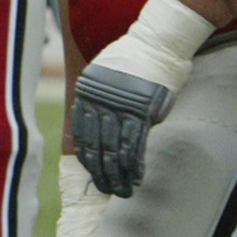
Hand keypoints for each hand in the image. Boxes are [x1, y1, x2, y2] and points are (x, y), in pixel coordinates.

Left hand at [69, 59, 174, 198]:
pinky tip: (135, 178)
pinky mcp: (141, 112)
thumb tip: (100, 131)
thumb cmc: (132, 63)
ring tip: (121, 191)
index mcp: (85, 96)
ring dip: (117, 174)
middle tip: (106, 190)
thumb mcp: (105, 79)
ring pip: (114, 150)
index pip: (81, 136)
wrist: (155, 45)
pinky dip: (134, 164)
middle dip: (101, 173)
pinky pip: (134, 145)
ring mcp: (119, 109)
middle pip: (96, 147)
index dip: (87, 159)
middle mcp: (98, 104)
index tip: (92, 174)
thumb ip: (99, 104)